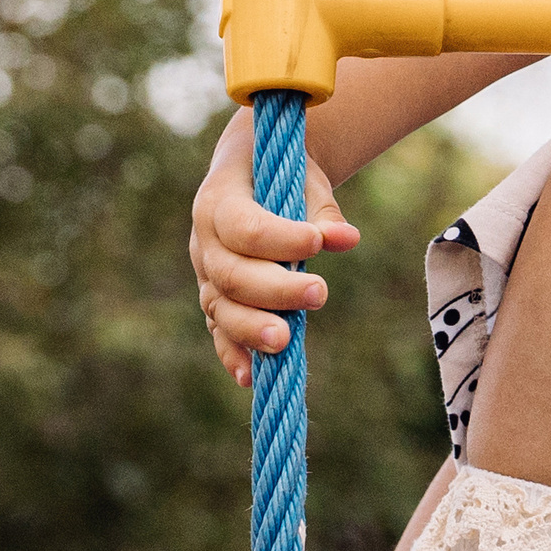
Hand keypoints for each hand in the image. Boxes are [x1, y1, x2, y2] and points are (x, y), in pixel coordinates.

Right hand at [189, 108, 359, 386]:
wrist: (249, 172)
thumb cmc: (281, 173)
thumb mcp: (302, 179)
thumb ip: (322, 211)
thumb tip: (347, 238)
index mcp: (219, 200)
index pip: (244, 226)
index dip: (279, 238)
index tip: (316, 243)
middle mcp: (204, 242)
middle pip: (232, 274)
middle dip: (274, 289)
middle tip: (319, 293)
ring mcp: (205, 275)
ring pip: (221, 308)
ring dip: (252, 328)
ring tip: (285, 342)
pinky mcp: (215, 300)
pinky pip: (218, 331)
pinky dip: (233, 354)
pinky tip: (252, 377)